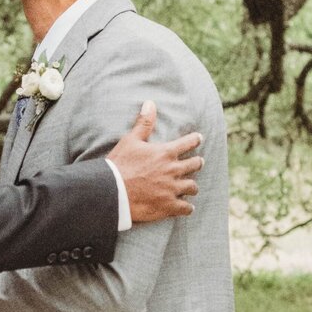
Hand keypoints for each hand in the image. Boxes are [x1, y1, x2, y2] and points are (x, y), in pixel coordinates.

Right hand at [108, 103, 203, 223]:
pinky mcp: (168, 206)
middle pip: (195, 164)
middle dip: (197, 162)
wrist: (112, 192)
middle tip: (198, 162)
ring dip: (192, 186)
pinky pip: (185, 208)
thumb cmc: (120, 164)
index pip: (189, 142)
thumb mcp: (130, 140)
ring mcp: (172, 189)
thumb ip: (144, 123)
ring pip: (192, 187)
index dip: (195, 139)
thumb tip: (150, 103)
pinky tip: (187, 208)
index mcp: (166, 152)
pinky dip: (187, 208)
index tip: (199, 138)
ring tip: (191, 187)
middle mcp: (173, 170)